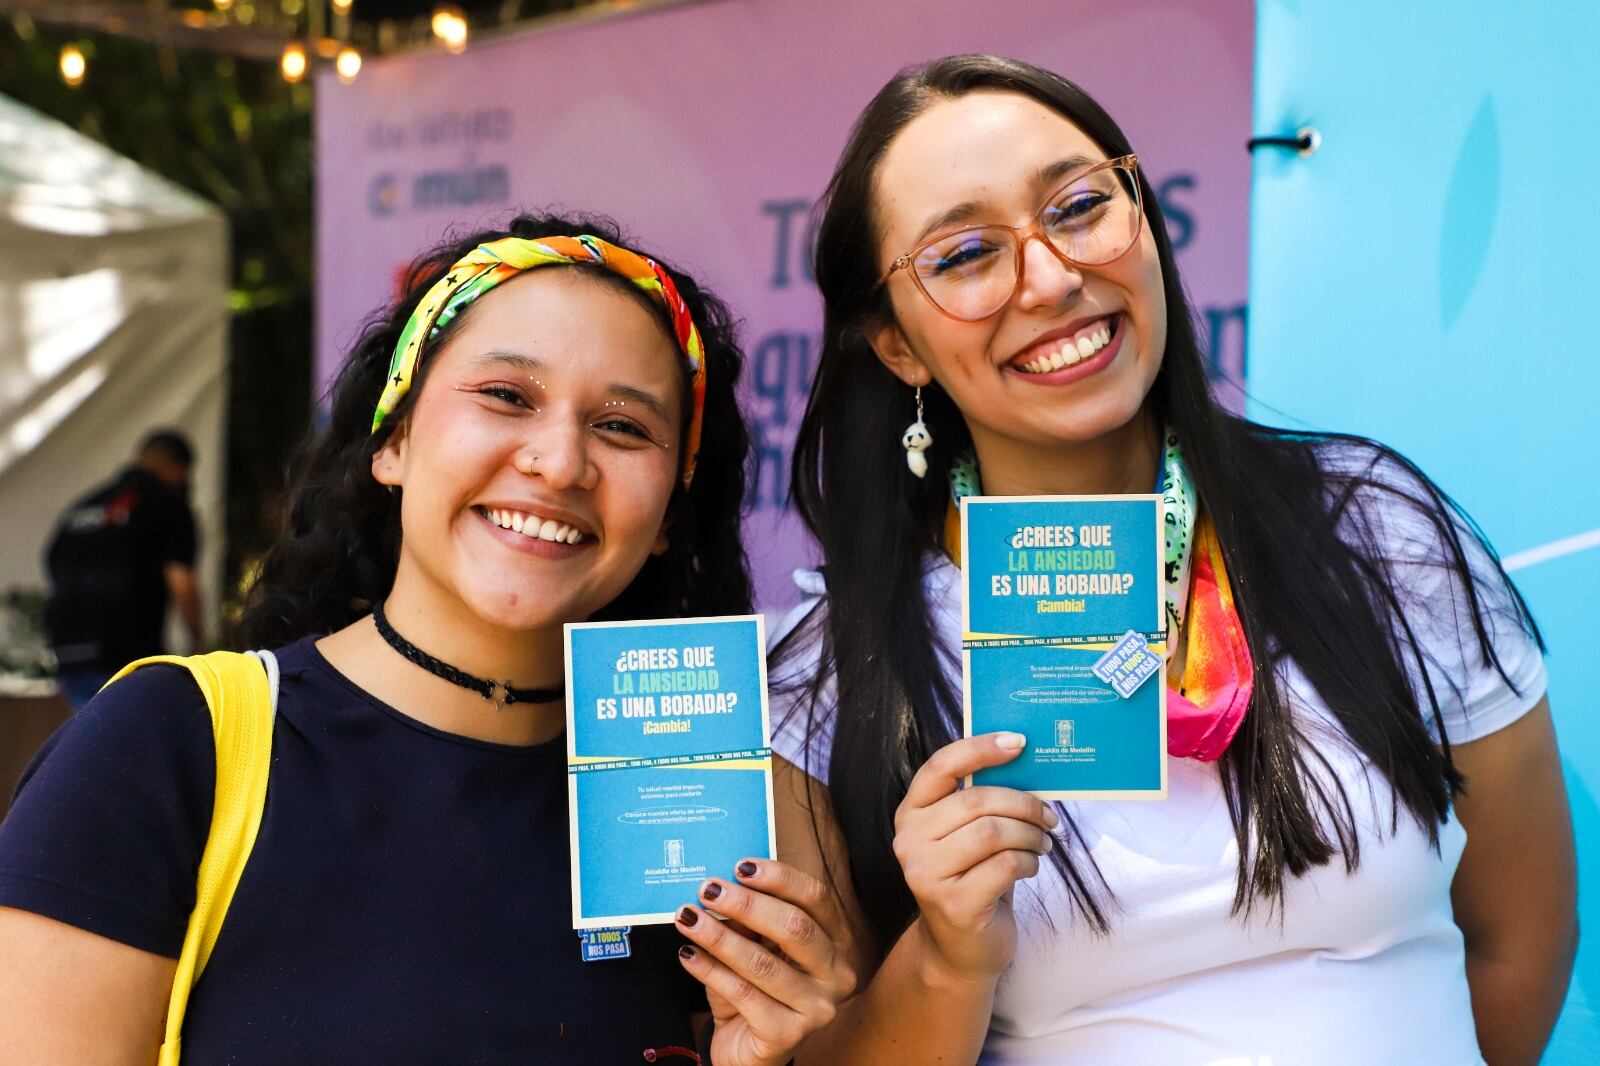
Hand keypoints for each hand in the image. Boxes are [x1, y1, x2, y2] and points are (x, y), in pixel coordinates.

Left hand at [675, 858, 857, 1065]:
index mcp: (837, 942)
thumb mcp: (759, 947)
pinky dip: (710, 971)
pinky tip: (688, 955)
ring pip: (762, 962)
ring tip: (688, 917)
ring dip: (719, 936)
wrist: (749, 1049)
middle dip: (746, 904)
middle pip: (793, 927)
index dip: (779, 878)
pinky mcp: (788, 1035)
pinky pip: (742, 994)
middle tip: (708, 888)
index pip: (815, 898)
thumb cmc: (757, 990)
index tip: (740, 865)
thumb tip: (723, 886)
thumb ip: (752, 920)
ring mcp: (817, 1008)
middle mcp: (837, 974)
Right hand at [893, 732, 1056, 983]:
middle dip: (1024, 804)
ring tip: (1043, 844)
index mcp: (911, 813)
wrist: (960, 950)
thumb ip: (982, 801)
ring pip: (993, 832)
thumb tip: (1024, 761)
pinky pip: (1004, 865)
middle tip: (1048, 817)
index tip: (1019, 742)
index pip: (940, 767)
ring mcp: (925, 874)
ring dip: (1030, 835)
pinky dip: (1028, 862)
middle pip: (977, 801)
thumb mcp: (968, 836)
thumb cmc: (973, 881)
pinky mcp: (952, 903)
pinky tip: (1030, 867)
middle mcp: (909, 841)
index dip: (980, 749)